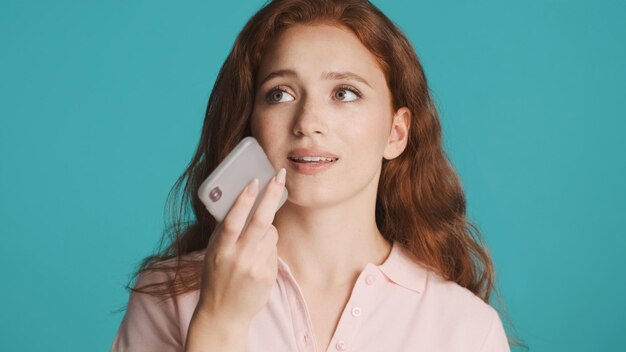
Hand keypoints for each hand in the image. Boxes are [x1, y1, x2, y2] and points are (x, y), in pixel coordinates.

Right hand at [195, 168, 286, 324]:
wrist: (223, 315)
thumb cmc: (216, 279)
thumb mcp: (213, 253)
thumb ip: (225, 232)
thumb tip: (239, 201)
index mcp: (220, 250)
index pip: (233, 220)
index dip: (244, 199)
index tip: (254, 180)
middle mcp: (238, 258)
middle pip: (260, 221)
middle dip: (271, 196)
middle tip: (280, 177)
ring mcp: (255, 267)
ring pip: (271, 233)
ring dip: (267, 228)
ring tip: (254, 241)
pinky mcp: (268, 275)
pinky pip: (273, 249)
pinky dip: (268, 246)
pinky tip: (257, 259)